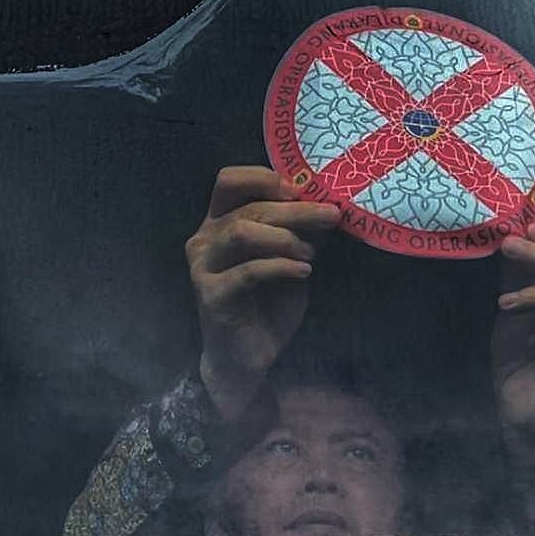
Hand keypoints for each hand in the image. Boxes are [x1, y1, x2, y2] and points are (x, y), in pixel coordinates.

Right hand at [186, 166, 340, 420]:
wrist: (246, 357)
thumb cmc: (267, 305)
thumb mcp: (289, 260)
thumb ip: (299, 232)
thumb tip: (325, 203)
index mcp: (218, 223)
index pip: (229, 180)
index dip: (263, 178)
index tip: (300, 192)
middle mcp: (204, 239)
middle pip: (248, 207)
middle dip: (295, 210)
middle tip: (330, 216)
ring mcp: (203, 266)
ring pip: (243, 231)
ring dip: (285, 238)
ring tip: (311, 254)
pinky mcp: (210, 294)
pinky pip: (248, 271)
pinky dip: (281, 267)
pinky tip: (304, 273)